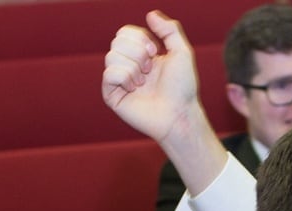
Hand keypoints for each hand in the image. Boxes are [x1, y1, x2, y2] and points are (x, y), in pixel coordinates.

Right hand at [102, 11, 206, 145]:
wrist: (179, 113)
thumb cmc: (182, 87)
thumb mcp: (182, 52)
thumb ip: (170, 30)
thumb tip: (150, 14)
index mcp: (141, 55)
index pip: (125, 32)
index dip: (140, 38)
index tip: (157, 52)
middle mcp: (128, 66)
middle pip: (117, 41)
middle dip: (138, 52)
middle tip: (150, 69)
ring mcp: (118, 81)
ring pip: (111, 56)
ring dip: (134, 67)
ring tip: (143, 82)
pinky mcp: (112, 95)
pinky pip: (109, 73)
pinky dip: (125, 77)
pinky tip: (135, 89)